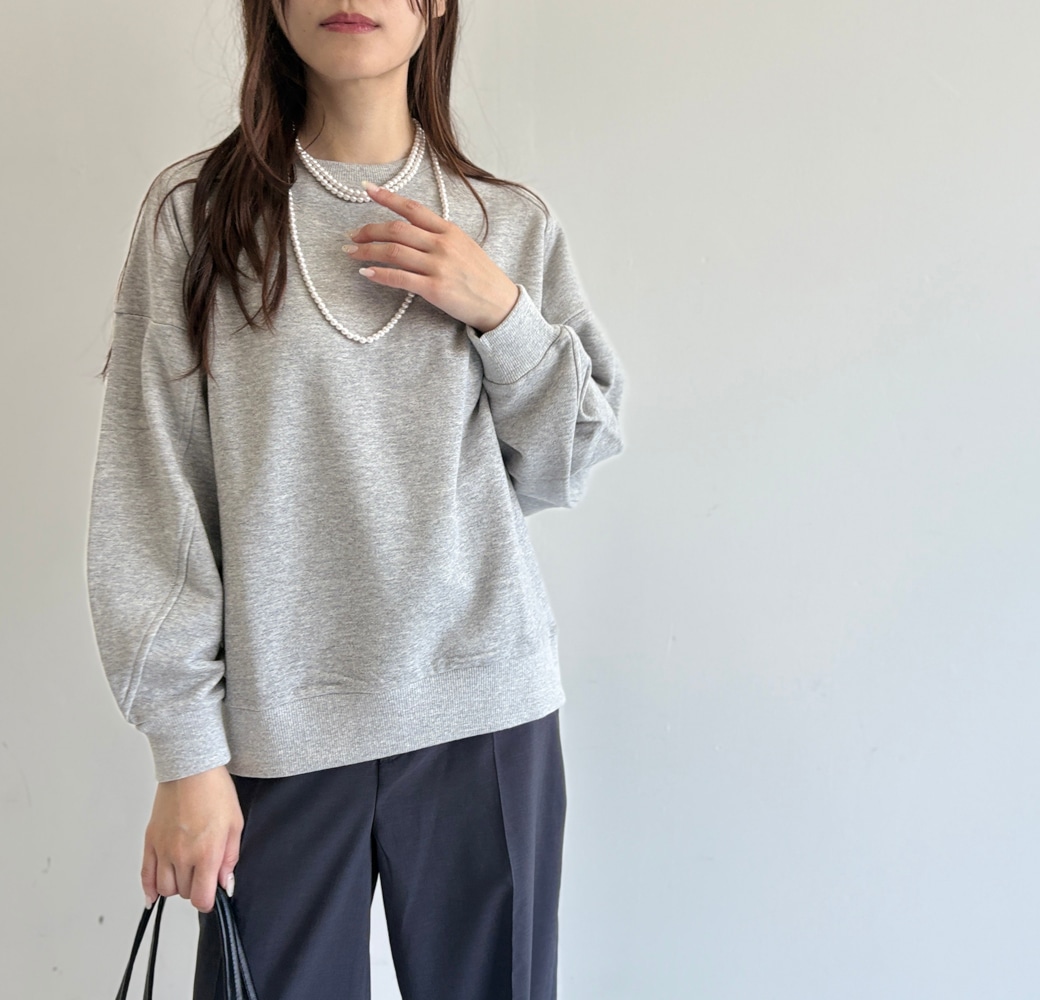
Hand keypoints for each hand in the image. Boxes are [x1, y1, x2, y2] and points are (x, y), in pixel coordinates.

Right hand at [142, 764, 242, 913]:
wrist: (191, 770)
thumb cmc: (215, 791)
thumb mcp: (235, 824)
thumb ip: (230, 858)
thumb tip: (226, 883)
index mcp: (207, 853)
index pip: (201, 897)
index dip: (208, 901)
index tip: (212, 896)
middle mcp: (182, 855)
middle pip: (184, 893)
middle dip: (195, 888)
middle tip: (203, 874)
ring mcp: (163, 850)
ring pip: (165, 888)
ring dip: (176, 885)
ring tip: (186, 872)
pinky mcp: (150, 841)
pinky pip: (145, 875)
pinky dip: (149, 888)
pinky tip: (153, 895)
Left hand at [343, 181, 520, 334]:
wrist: (499, 303)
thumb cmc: (481, 276)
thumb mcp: (464, 246)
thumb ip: (439, 236)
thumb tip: (412, 231)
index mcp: (449, 231)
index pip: (412, 209)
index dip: (387, 197)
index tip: (366, 188)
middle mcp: (442, 245)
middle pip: (397, 230)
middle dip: (369, 230)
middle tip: (351, 235)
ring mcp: (438, 266)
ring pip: (394, 252)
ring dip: (367, 250)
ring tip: (351, 252)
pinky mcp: (434, 289)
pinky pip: (400, 278)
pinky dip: (379, 274)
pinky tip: (366, 272)